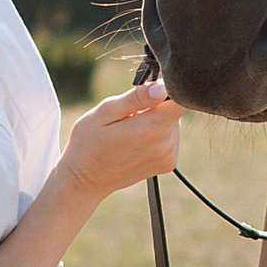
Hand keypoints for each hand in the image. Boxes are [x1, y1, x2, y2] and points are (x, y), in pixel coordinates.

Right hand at [59, 76, 181, 196]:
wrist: (86, 179)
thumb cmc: (89, 143)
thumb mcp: (105, 112)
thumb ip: (136, 98)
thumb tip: (161, 87)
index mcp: (152, 127)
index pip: (181, 100)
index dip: (168, 89)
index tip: (148, 94)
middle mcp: (165, 143)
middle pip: (175, 110)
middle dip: (156, 106)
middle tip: (130, 116)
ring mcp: (168, 156)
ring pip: (172, 124)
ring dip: (156, 121)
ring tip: (130, 131)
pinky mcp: (168, 164)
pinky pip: (170, 138)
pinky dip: (157, 135)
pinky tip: (136, 141)